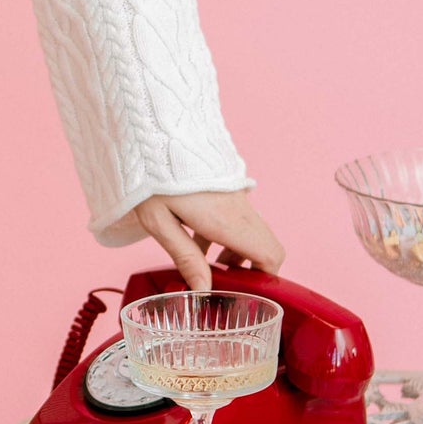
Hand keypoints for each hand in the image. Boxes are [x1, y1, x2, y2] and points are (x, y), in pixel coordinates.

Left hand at [129, 190, 284, 293]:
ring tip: (203, 264)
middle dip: (249, 269)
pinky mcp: (228, 187)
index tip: (241, 293)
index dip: (264, 280)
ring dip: (236, 252)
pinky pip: (239, 218)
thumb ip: (185, 257)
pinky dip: (228, 234)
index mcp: (228, 221)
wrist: (153, 130)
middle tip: (220, 282)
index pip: (270, 257)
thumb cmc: (152, 176)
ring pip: (252, 233)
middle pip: (266, 247)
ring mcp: (236, 195)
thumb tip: (203, 291)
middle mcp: (240, 208)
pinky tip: (196, 240)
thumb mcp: (160, 222)